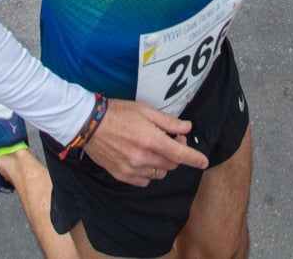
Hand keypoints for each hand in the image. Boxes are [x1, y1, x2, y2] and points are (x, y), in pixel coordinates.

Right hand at [82, 100, 209, 186]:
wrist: (89, 124)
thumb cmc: (117, 113)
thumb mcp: (145, 110)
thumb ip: (168, 122)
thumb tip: (186, 128)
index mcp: (151, 140)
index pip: (180, 155)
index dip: (195, 159)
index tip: (204, 162)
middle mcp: (143, 158)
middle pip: (171, 164)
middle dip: (175, 153)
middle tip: (170, 139)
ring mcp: (131, 169)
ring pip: (159, 174)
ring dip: (162, 164)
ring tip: (153, 148)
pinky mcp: (121, 175)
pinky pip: (144, 181)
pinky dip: (148, 173)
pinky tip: (142, 159)